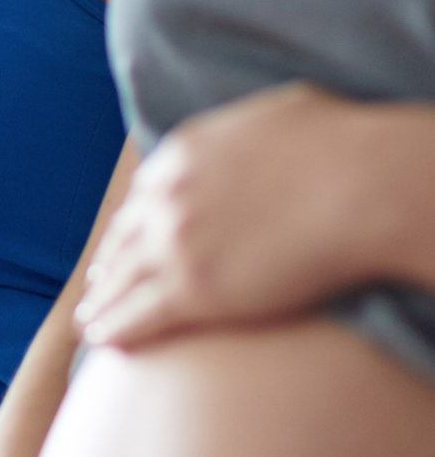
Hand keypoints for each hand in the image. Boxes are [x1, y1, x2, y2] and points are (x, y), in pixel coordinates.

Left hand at [75, 83, 432, 348]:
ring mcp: (174, 244)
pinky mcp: (192, 288)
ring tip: (89, 324)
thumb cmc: (346, 145)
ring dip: (102, 305)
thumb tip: (250, 134)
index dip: (130, 228)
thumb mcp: (279, 114)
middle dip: (108, 268)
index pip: (140, 199)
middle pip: (123, 241)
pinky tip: (103, 342)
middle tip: (96, 288)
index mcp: (181, 154)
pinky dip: (114, 330)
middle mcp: (165, 198)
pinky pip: (138, 315)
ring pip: (121, 282)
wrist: (366, 184)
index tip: (123, 245)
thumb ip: (242, 134)